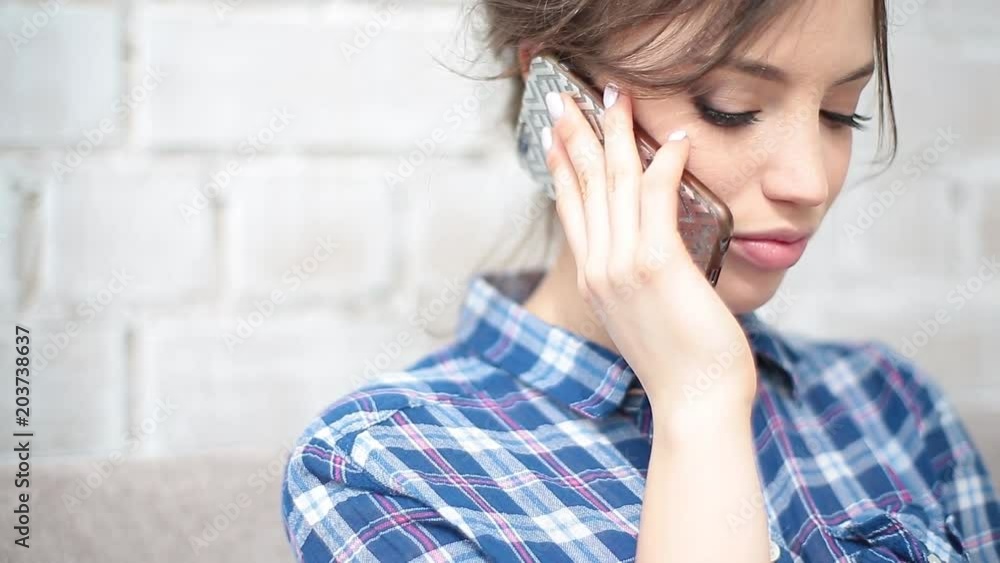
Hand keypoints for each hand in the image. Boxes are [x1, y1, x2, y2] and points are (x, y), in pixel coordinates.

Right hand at [542, 85, 756, 417]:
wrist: (693, 404)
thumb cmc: (682, 365)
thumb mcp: (646, 317)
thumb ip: (638, 282)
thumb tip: (651, 259)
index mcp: (593, 279)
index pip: (571, 209)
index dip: (561, 165)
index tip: (554, 131)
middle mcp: (599, 267)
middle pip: (582, 185)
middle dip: (576, 134)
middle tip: (567, 94)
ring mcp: (623, 265)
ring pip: (615, 182)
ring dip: (617, 133)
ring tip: (619, 96)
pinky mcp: (657, 265)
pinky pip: (657, 197)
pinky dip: (665, 162)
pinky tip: (674, 137)